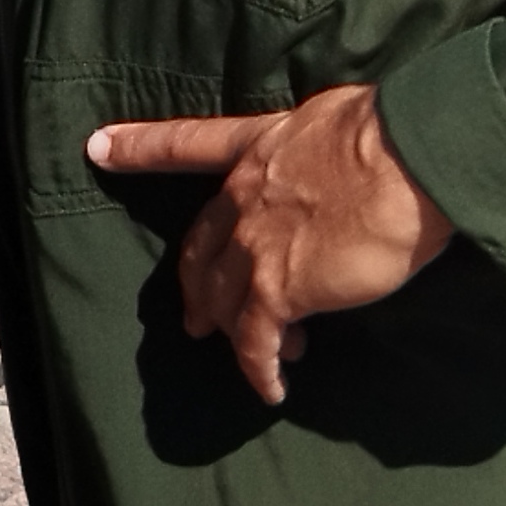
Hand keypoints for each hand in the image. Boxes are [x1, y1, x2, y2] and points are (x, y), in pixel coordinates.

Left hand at [87, 83, 453, 405]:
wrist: (407, 160)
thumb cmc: (390, 131)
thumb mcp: (335, 117)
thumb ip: (320, 141)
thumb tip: (343, 146)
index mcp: (257, 147)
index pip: (185, 144)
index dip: (139, 147)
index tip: (97, 147)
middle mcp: (244, 197)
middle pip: (201, 246)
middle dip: (195, 283)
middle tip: (196, 316)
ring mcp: (254, 246)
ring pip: (221, 298)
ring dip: (229, 329)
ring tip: (247, 357)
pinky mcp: (279, 291)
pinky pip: (256, 341)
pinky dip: (259, 368)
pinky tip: (270, 388)